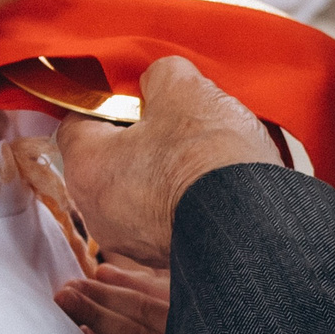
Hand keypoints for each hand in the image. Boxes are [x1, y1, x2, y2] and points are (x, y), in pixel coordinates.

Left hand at [54, 57, 281, 267]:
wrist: (256, 223)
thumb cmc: (209, 157)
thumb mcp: (184, 88)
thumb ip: (160, 75)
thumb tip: (159, 80)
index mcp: (88, 168)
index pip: (78, 122)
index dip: (108, 104)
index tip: (137, 98)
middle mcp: (98, 214)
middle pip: (109, 161)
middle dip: (138, 140)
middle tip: (174, 124)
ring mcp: (131, 243)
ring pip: (136, 194)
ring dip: (160, 174)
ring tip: (198, 156)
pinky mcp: (164, 258)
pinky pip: (162, 220)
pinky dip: (180, 203)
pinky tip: (208, 187)